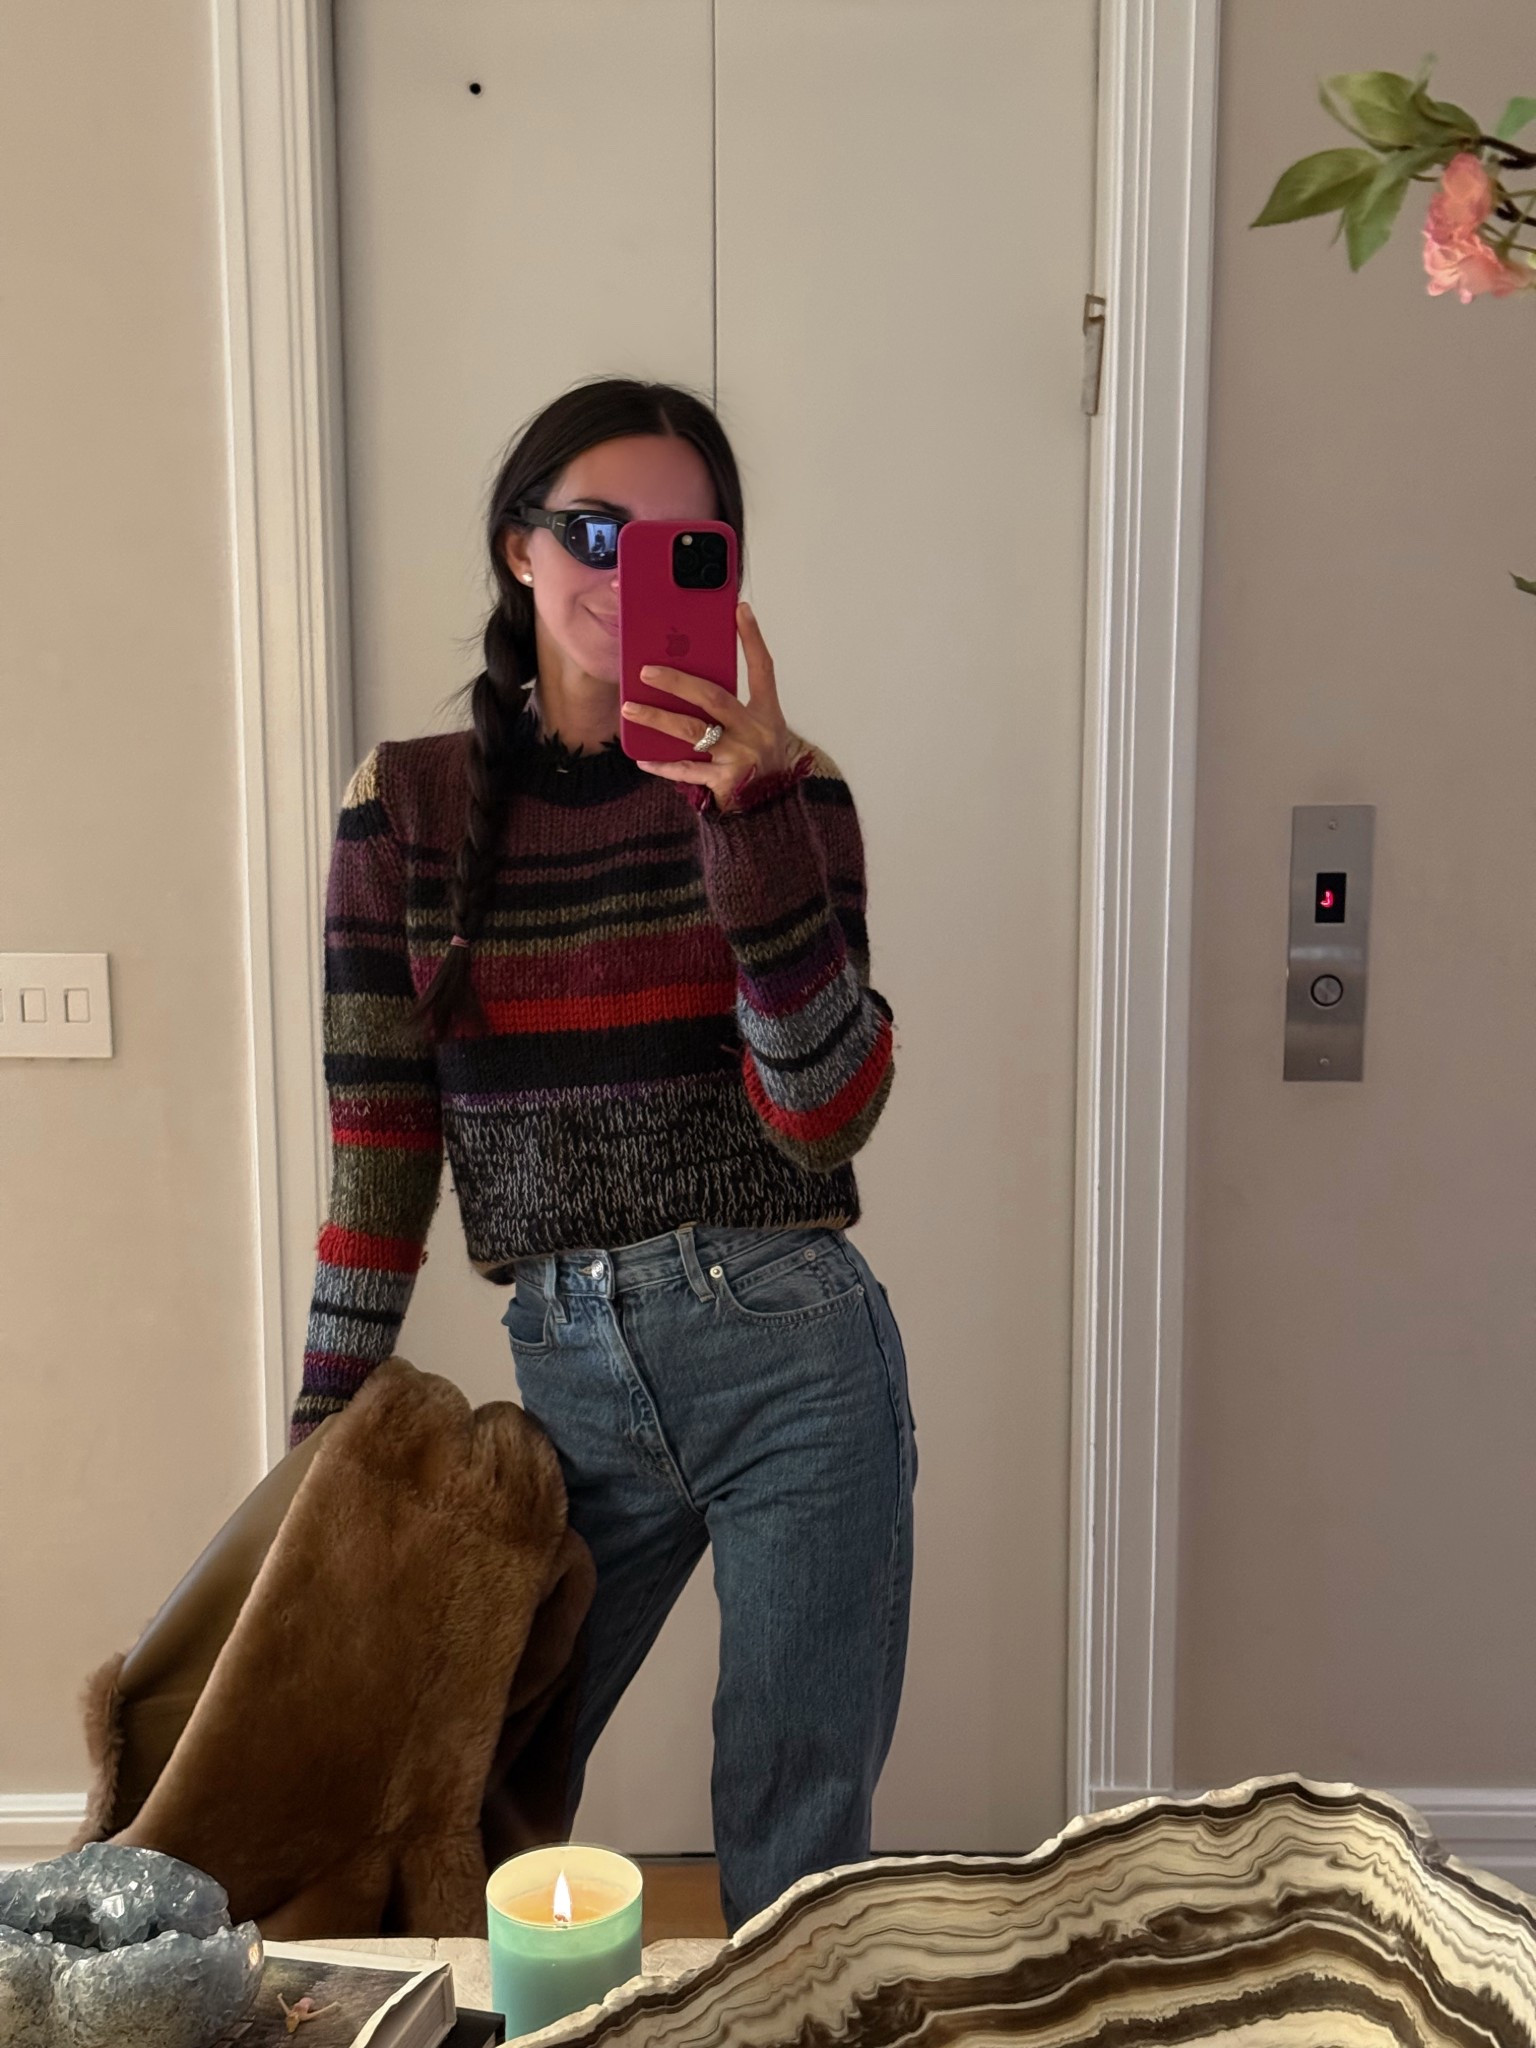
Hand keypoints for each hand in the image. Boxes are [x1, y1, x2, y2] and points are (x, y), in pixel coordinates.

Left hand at [621, 601, 803, 810]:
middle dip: (677, 681)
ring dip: (657, 718)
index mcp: (766, 712)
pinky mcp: (726, 782)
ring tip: (629, 709)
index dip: (752, 638)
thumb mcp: (757, 727)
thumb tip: (688, 679)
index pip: (762, 668)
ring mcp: (740, 757)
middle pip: (713, 697)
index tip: (739, 609)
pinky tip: (642, 758)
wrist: (775, 807)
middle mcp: (755, 731)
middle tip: (646, 670)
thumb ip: (731, 704)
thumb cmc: (759, 760)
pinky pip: (687, 770)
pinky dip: (663, 764)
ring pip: (692, 732)